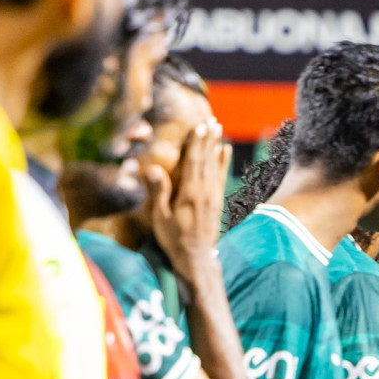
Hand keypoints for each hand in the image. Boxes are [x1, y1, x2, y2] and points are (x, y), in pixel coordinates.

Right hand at [147, 118, 230, 282]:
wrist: (196, 258)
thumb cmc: (173, 238)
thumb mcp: (161, 217)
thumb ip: (159, 193)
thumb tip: (153, 169)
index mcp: (189, 194)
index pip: (193, 163)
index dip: (196, 144)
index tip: (199, 127)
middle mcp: (205, 192)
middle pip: (207, 160)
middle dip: (208, 139)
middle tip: (212, 120)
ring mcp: (213, 197)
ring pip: (215, 166)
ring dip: (216, 146)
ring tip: (219, 129)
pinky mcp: (217, 202)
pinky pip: (221, 177)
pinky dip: (223, 163)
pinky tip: (225, 151)